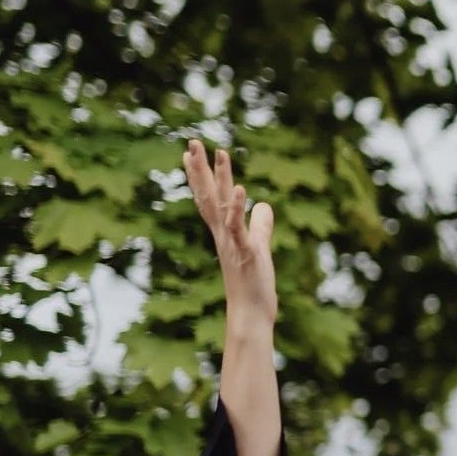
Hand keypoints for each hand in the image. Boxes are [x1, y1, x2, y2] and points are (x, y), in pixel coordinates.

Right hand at [183, 139, 278, 331]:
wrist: (252, 314)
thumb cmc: (253, 284)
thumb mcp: (260, 248)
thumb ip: (261, 226)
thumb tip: (265, 206)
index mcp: (225, 232)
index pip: (209, 198)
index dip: (201, 176)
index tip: (191, 153)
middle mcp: (222, 234)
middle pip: (208, 195)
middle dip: (201, 169)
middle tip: (192, 141)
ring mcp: (231, 242)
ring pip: (220, 206)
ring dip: (219, 180)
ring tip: (219, 153)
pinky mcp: (244, 252)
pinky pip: (237, 227)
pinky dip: (238, 208)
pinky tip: (240, 189)